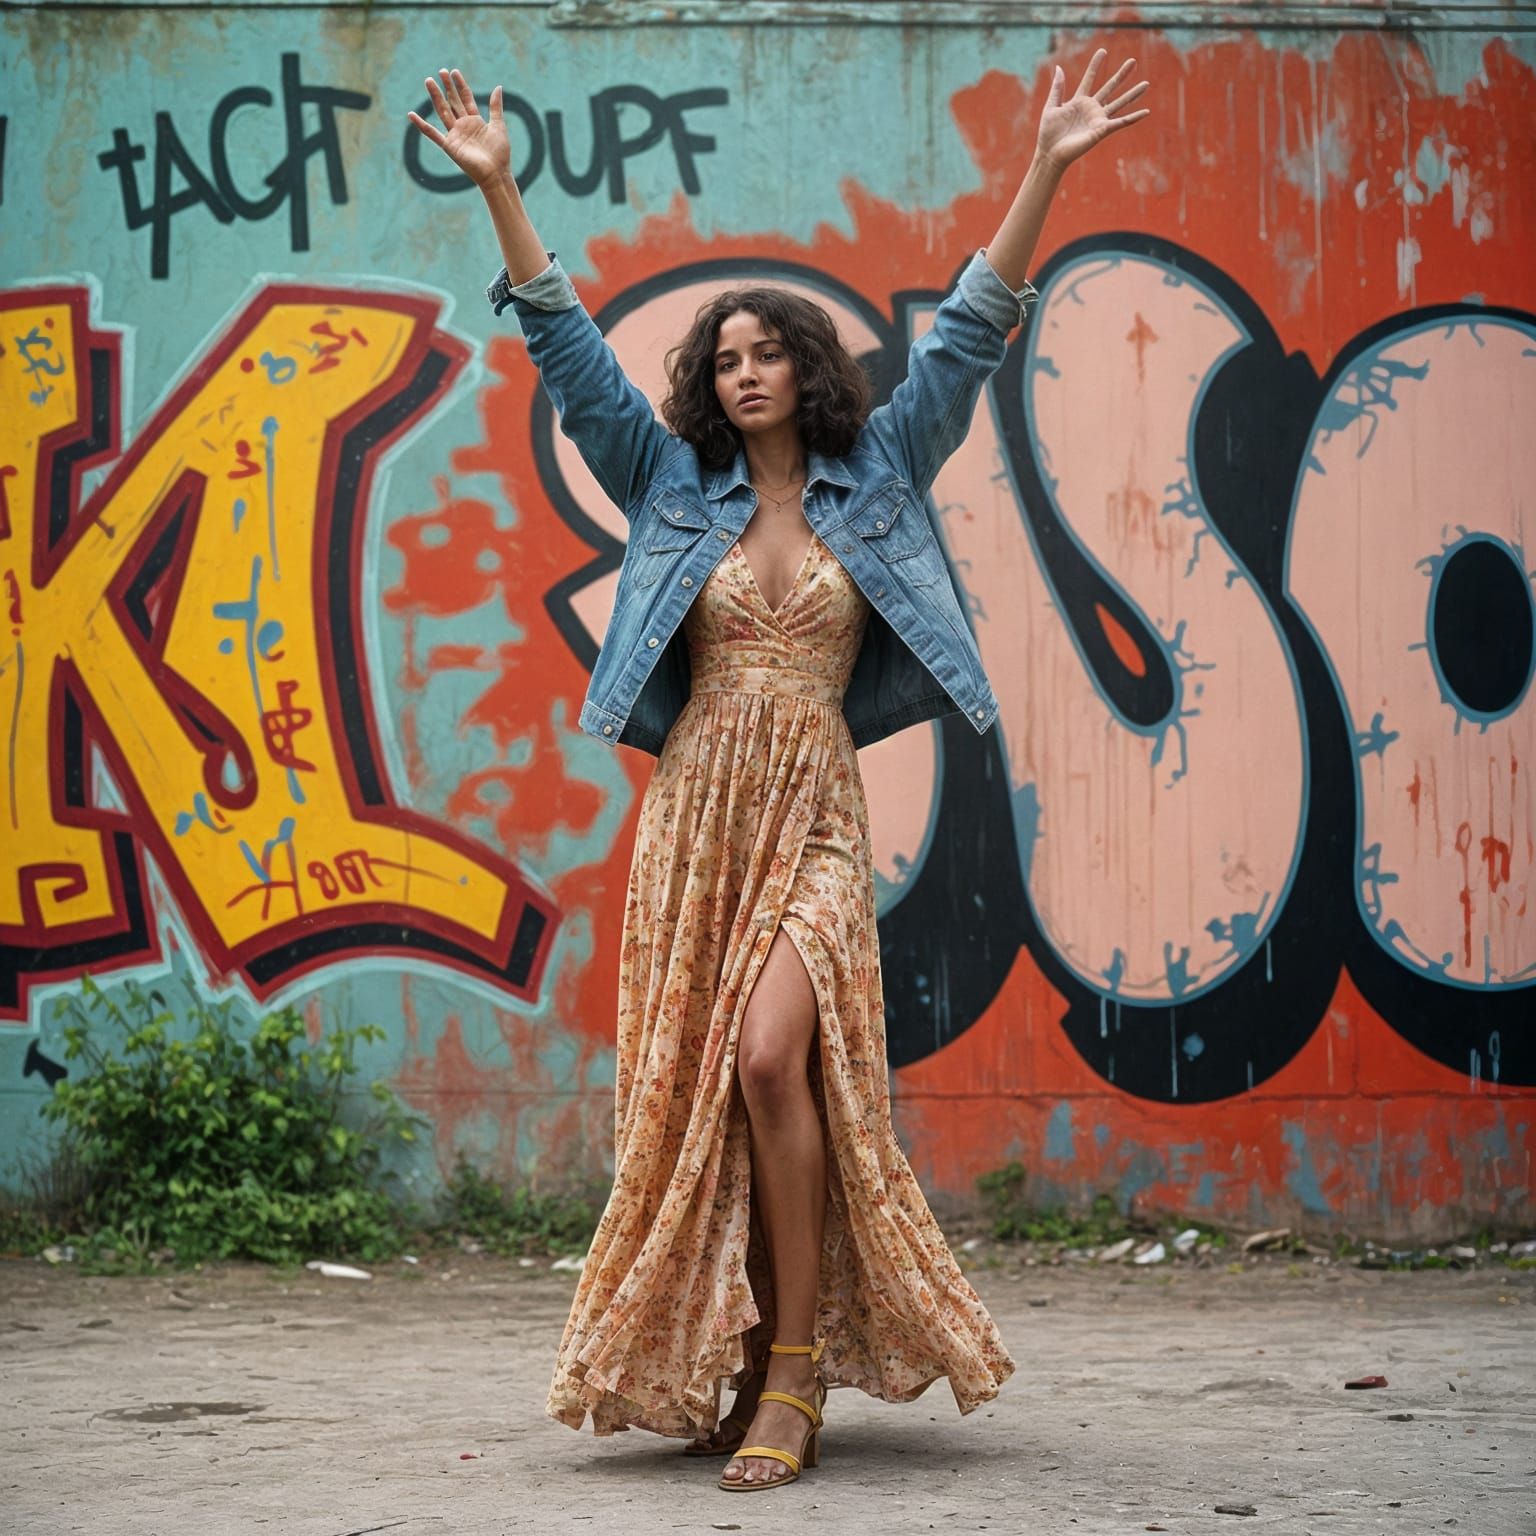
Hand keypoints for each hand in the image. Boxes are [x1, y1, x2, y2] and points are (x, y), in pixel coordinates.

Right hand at [407, 68, 511, 187]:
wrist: (496, 173)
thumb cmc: (500, 153)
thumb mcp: (499, 125)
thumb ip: (496, 107)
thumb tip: (498, 87)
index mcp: (475, 121)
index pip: (465, 98)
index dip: (460, 85)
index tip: (454, 72)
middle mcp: (463, 126)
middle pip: (453, 102)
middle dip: (447, 87)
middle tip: (441, 71)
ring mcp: (455, 135)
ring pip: (443, 111)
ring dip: (436, 96)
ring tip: (429, 80)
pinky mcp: (449, 146)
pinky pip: (432, 134)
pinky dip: (421, 125)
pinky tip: (411, 115)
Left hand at [1035, 49, 1150, 173]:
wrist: (1050, 153)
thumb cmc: (1048, 133)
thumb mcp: (1051, 107)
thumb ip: (1057, 88)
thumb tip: (1058, 67)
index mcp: (1079, 101)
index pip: (1089, 78)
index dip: (1095, 65)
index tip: (1102, 50)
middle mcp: (1091, 108)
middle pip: (1110, 87)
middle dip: (1121, 74)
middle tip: (1133, 61)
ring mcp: (1097, 119)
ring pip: (1119, 103)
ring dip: (1133, 94)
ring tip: (1146, 84)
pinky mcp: (1101, 130)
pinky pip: (1121, 123)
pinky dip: (1133, 117)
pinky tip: (1146, 112)